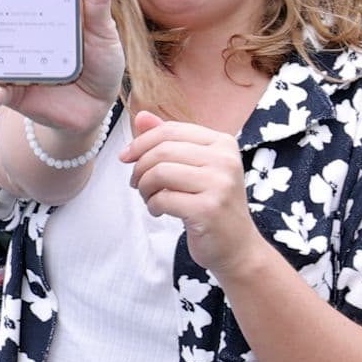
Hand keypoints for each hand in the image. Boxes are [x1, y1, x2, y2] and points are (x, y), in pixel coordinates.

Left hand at [119, 111, 263, 275]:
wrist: (236, 245)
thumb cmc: (211, 203)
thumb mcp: (194, 167)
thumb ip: (168, 140)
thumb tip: (141, 116)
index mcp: (222, 143)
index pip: (171, 130)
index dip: (141, 142)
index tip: (125, 157)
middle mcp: (225, 160)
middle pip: (162, 150)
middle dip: (140, 168)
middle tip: (136, 183)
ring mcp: (219, 184)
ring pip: (159, 173)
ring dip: (144, 187)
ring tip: (149, 198)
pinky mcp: (208, 209)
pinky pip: (163, 199)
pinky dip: (152, 205)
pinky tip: (159, 211)